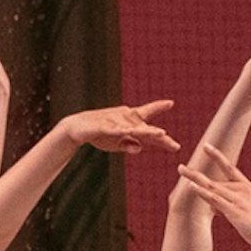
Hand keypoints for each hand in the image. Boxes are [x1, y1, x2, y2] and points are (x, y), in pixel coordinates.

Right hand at [56, 100, 178, 157]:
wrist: (77, 128)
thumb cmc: (99, 134)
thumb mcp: (116, 144)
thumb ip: (129, 145)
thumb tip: (140, 148)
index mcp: (130, 122)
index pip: (147, 116)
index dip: (158, 107)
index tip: (171, 102)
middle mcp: (125, 118)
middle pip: (144, 128)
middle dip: (158, 135)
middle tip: (174, 142)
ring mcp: (114, 122)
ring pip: (133, 128)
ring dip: (147, 131)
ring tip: (161, 133)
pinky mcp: (102, 127)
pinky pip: (113, 130)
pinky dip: (120, 131)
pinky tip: (128, 131)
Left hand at [174, 144, 250, 250]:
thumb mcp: (245, 211)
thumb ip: (227, 206)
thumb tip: (211, 206)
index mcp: (248, 187)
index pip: (230, 168)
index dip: (217, 156)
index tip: (206, 146)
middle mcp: (243, 190)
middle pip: (214, 181)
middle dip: (195, 175)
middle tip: (179, 168)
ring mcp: (239, 200)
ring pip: (212, 187)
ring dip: (194, 179)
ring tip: (180, 171)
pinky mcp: (235, 211)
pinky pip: (215, 199)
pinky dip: (203, 192)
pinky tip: (191, 187)